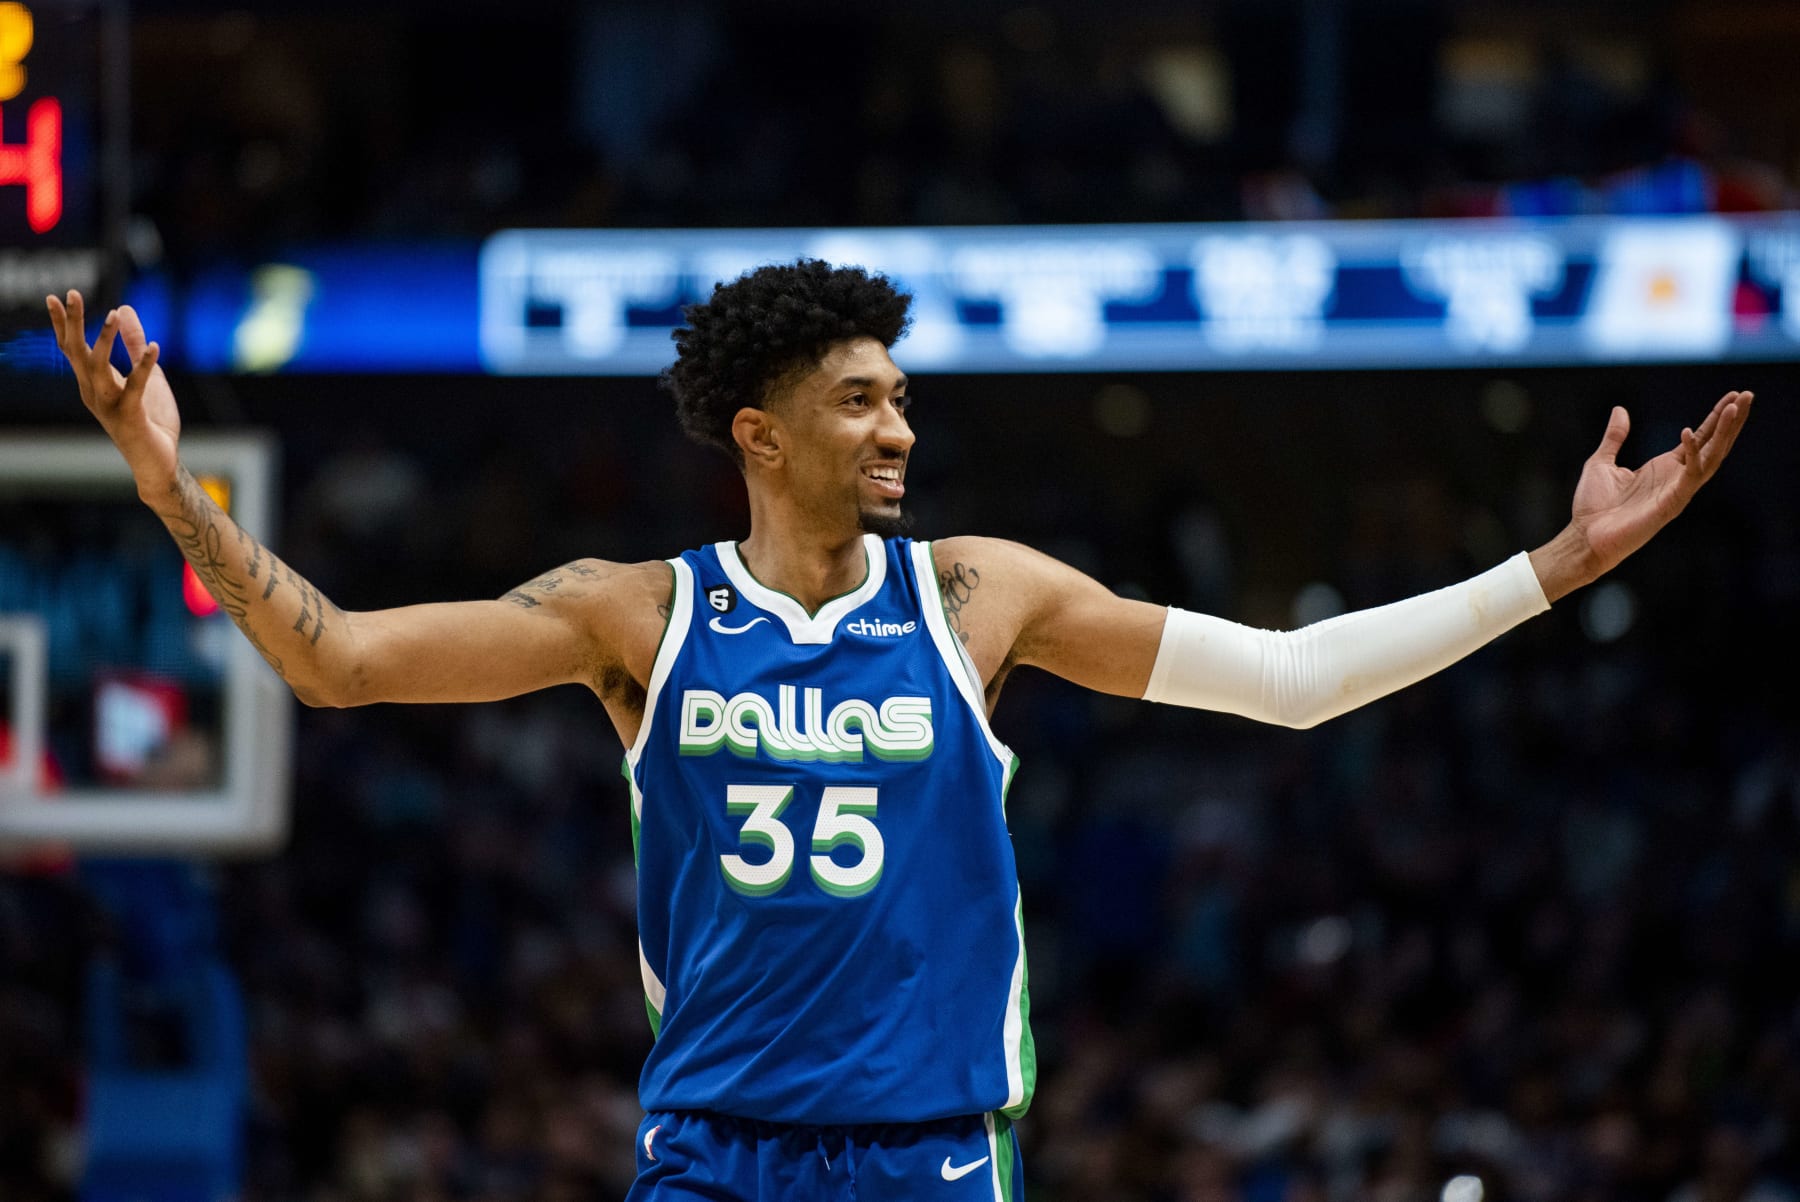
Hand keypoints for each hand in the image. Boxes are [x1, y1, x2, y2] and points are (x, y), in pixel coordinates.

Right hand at [45, 290, 181, 503]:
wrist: (158, 462)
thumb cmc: (150, 419)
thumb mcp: (146, 376)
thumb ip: (134, 345)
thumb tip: (124, 310)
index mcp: (93, 383)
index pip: (72, 349)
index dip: (63, 323)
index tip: (55, 297)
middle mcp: (93, 393)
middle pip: (77, 353)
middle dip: (74, 323)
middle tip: (71, 293)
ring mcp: (109, 406)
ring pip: (98, 368)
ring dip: (104, 340)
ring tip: (113, 314)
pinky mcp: (130, 416)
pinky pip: (136, 387)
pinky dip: (145, 366)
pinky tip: (155, 347)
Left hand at [1560, 391, 1753, 587]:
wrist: (1584, 537)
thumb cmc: (1593, 506)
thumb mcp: (1602, 462)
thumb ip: (1615, 436)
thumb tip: (1620, 410)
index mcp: (1665, 467)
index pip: (1700, 437)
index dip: (1716, 417)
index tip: (1734, 395)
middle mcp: (1676, 478)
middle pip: (1714, 445)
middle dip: (1731, 420)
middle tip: (1748, 394)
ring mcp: (1677, 491)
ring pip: (1711, 458)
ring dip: (1725, 433)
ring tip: (1736, 407)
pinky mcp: (1671, 504)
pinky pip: (1689, 476)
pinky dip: (1692, 454)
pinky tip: (1688, 433)